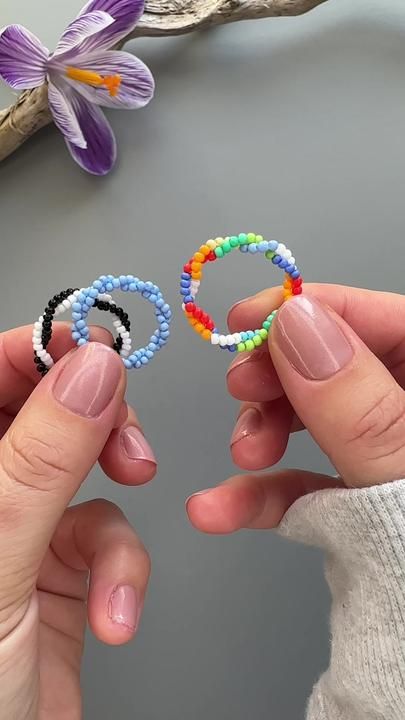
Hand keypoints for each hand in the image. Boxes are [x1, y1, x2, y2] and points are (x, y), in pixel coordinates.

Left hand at [0, 325, 155, 719]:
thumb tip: (90, 368)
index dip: (41, 350)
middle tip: (127, 445)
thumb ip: (42, 458)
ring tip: (115, 555)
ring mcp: (22, 526)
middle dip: (98, 426)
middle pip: (48, 410)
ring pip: (89, 473)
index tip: (98, 347)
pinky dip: (124, 572)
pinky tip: (114, 613)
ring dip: (116, 515)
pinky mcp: (63, 567)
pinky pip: (109, 536)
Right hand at [187, 285, 404, 532]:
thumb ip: (355, 405)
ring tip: (244, 453)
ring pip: (313, 420)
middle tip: (240, 385)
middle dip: (278, 374)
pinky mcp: (355, 508)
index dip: (315, 308)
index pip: (382, 319)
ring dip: (262, 431)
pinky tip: (216, 510)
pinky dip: (260, 496)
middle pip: (336, 364)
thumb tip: (293, 320)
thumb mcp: (403, 478)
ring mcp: (380, 460)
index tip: (250, 318)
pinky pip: (306, 486)